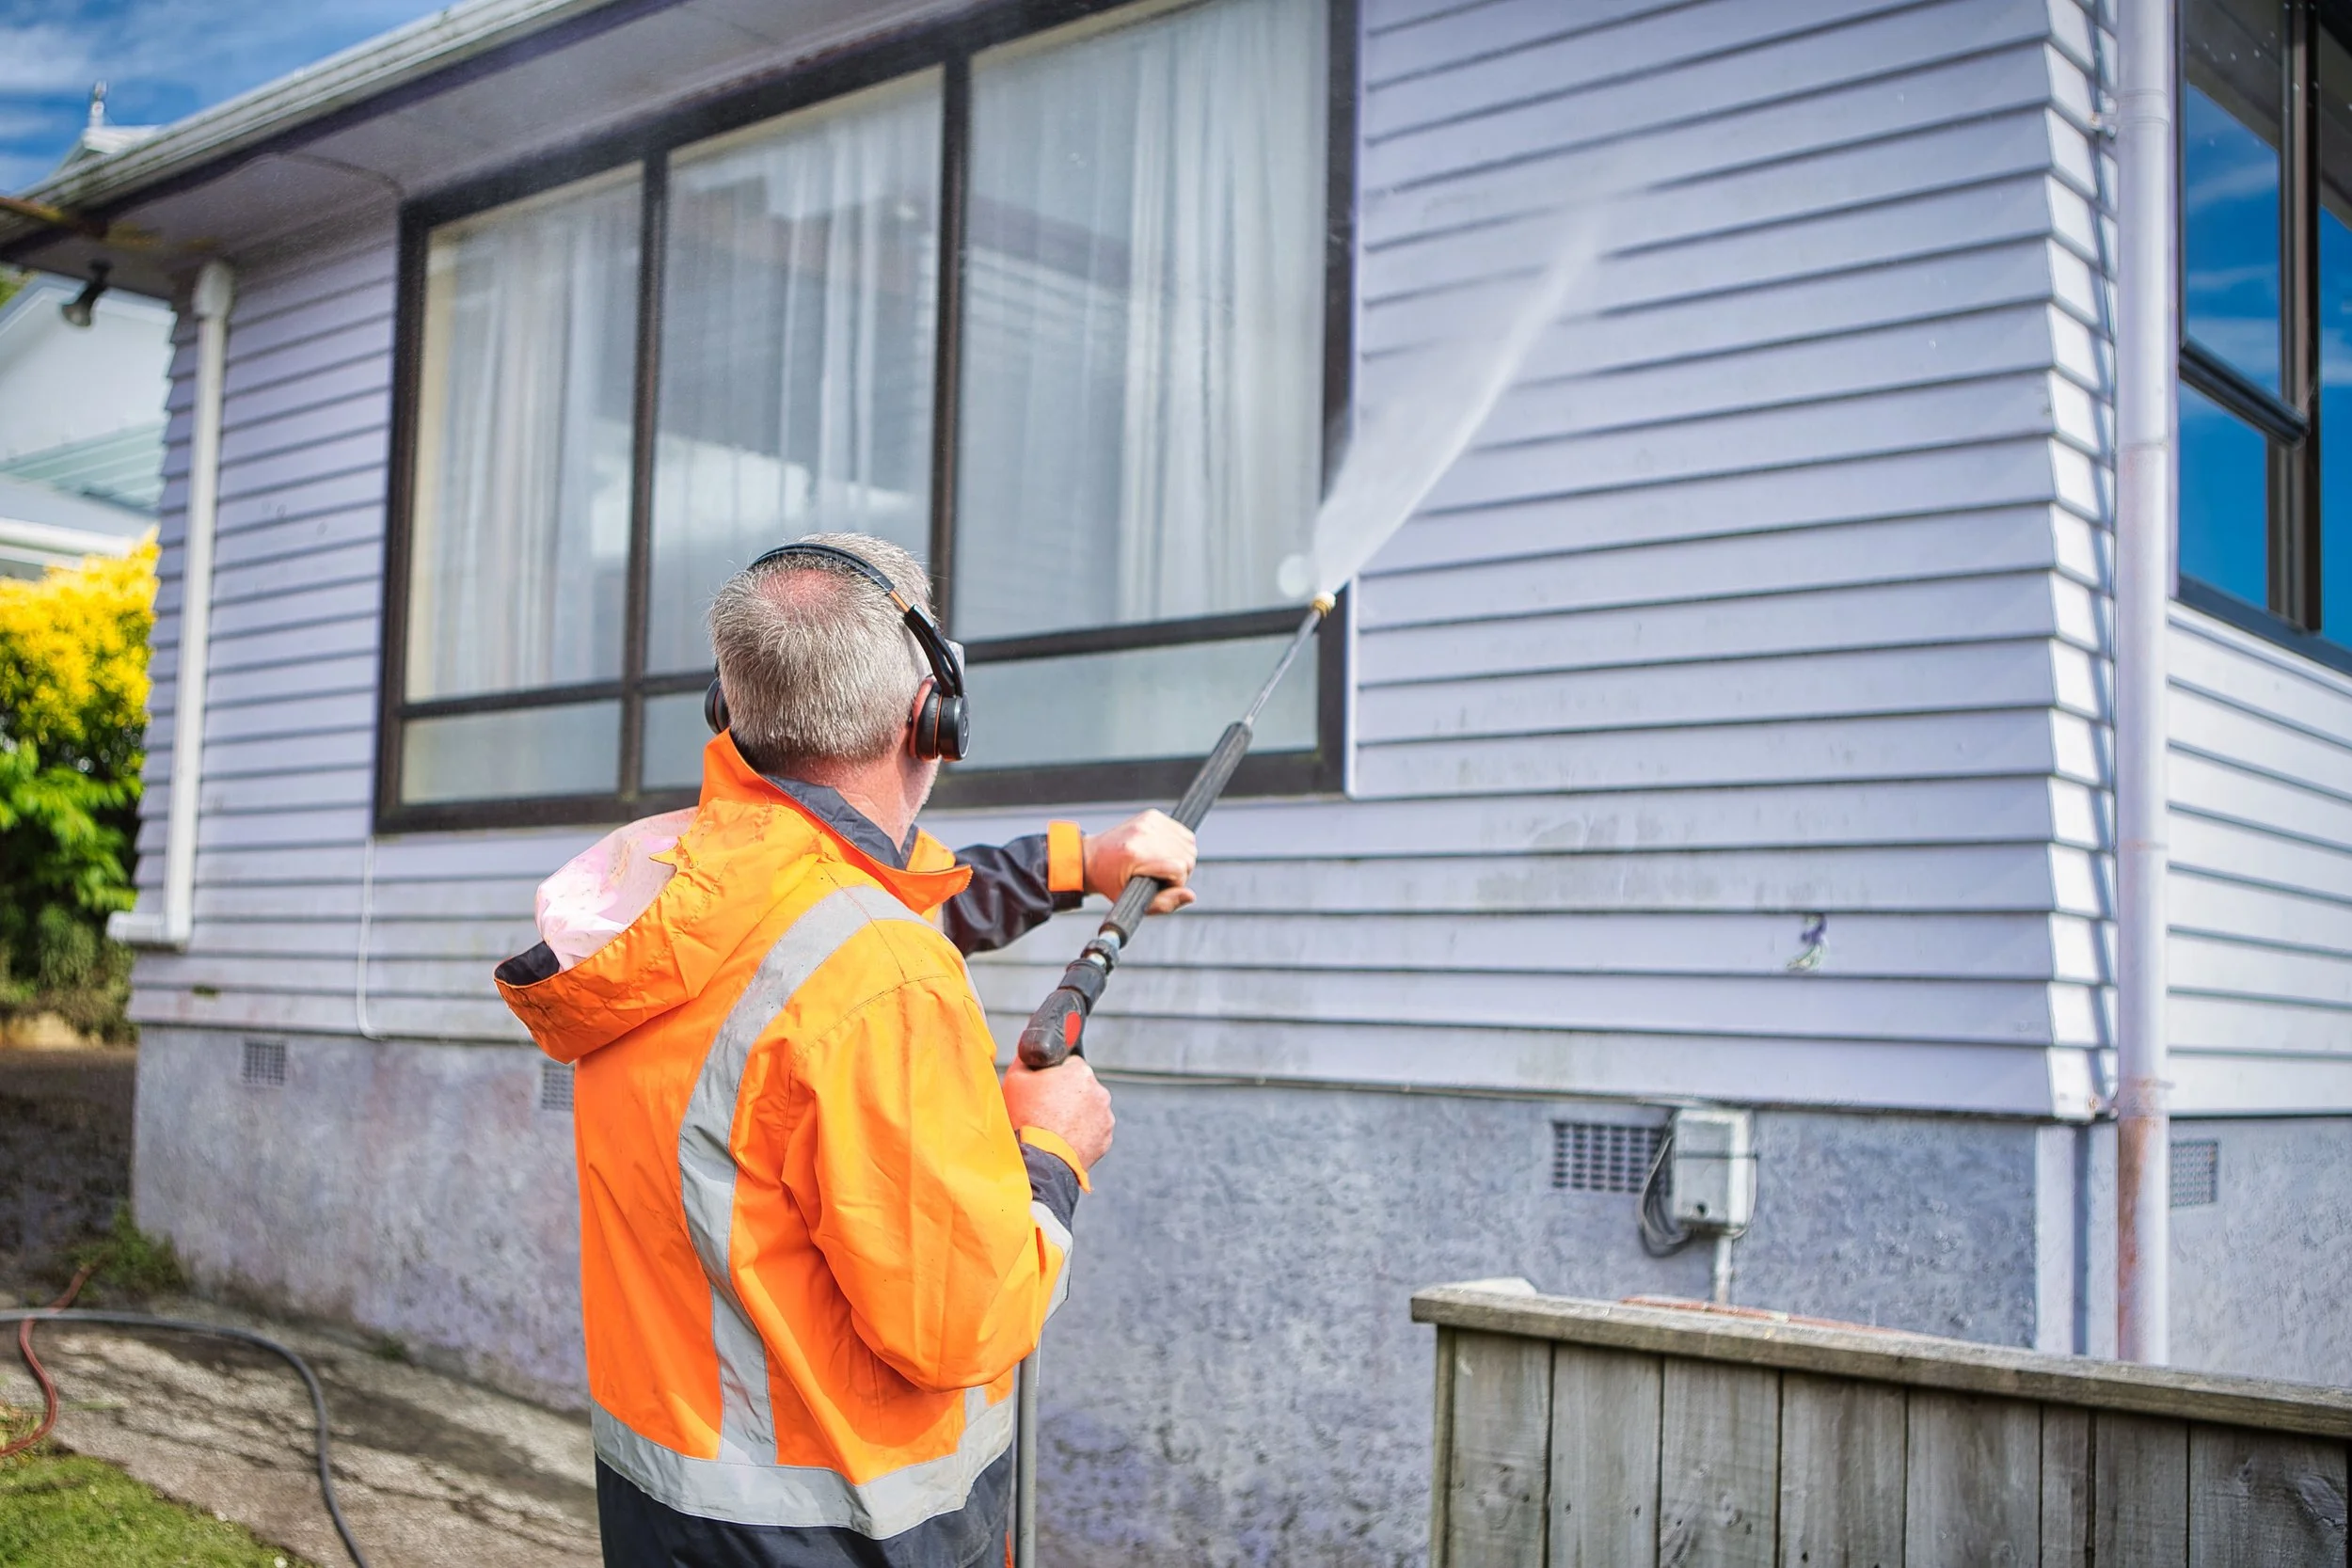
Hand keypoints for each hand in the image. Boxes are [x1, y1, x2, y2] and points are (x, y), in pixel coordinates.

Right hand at [1002, 1055, 1114, 1170]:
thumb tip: (1032, 1054)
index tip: (1044, 1089)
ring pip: (1089, 1109)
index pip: (1069, 1064)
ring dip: (1075, 1114)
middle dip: (1066, 1095)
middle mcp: (1099, 1091)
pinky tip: (1064, 1138)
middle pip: (1081, 1087)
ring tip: (1054, 1127)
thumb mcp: (1015, 1079)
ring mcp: (1105, 1116)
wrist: (1039, 1160)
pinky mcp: (1106, 1138)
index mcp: (1080, 1072)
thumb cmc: (1027, 1120)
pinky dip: (1082, 1133)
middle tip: (1046, 1110)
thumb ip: (1027, 1059)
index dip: (1054, 1076)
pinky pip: (1093, 1130)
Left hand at [1083, 809, 1196, 915]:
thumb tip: (1190, 895)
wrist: (1091, 858)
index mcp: (1136, 853)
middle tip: (1160, 876)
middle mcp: (1144, 833)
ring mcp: (1149, 822)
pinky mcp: (1153, 816)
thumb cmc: (1108, 881)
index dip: (1175, 883)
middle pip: (1187, 856)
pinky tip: (1162, 853)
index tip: (1159, 886)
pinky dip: (1178, 845)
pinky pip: (1182, 833)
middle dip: (1179, 871)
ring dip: (1180, 858)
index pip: (1179, 868)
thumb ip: (1164, 904)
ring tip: (1161, 865)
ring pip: (1189, 844)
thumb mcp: (1132, 902)